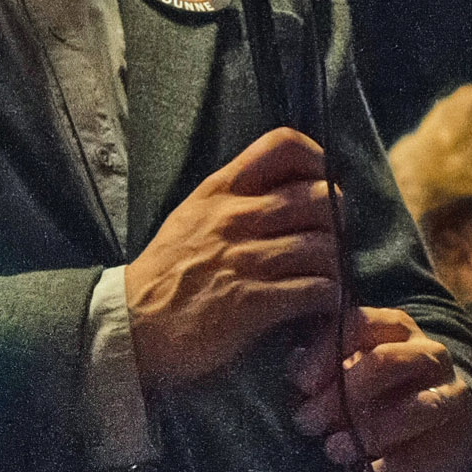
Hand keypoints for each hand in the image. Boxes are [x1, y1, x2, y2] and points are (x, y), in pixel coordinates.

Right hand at [126, 128, 338, 385]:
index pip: (282, 146)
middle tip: (332, 238)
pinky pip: (317, 289)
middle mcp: (234, 217)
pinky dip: (328, 297)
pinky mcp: (255, 302)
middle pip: (319, 197)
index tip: (321, 183)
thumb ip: (231, 198)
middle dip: (337, 219)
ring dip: (334, 264)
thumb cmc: (166, 273)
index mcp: (219, 191)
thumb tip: (282, 188)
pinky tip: (318, 305)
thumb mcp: (190, 217)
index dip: (316, 160)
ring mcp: (245, 259)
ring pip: (325, 245)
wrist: (134, 325)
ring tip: (325, 276)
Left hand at [287, 306, 471, 471]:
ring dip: (366, 432)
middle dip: (341, 394)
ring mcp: (450, 393)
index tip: (301, 383)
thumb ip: (321, 368)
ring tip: (334, 450)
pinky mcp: (457, 436)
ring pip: (413, 408)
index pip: (360, 324)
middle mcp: (428, 353)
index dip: (325, 352)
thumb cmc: (379, 394)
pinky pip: (424, 453)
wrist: (438, 432)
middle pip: (386, 362)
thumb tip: (293, 368)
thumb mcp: (350, 372)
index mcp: (395, 328)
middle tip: (308, 421)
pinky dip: (390, 468)